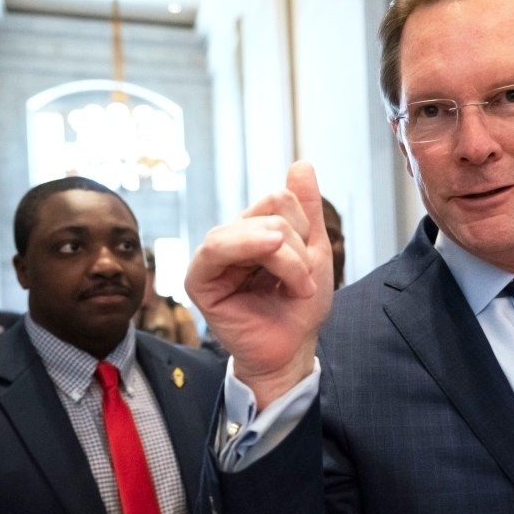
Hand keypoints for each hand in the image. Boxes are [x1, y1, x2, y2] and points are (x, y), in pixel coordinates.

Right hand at [186, 161, 332, 409]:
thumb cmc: (299, 307)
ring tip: (297, 289)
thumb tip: (301, 163)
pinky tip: (273, 273)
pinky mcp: (199, 279)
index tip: (312, 266)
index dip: (305, 228)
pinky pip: (217, 248)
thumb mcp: (314, 251)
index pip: (281, 199)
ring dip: (288, 261)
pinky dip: (254, 254)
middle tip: (303, 284)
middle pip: (272, 208)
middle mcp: (230, 237)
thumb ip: (307, 208)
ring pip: (254, 228)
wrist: (291, 350)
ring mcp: (213, 256)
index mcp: (253, 229)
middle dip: (299, 248)